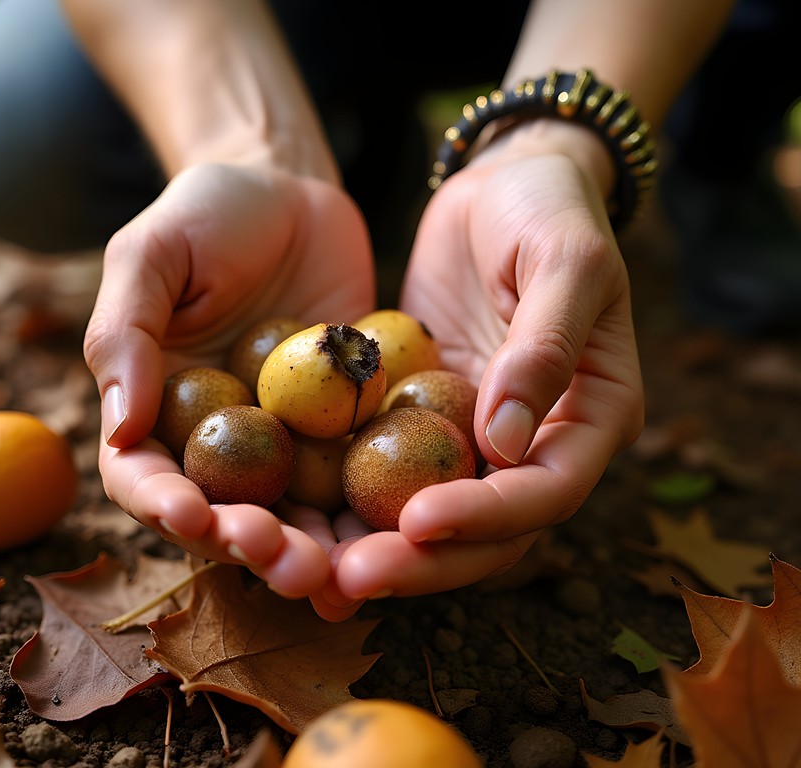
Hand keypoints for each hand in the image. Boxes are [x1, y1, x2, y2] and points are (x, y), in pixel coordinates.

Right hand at [83, 162, 374, 598]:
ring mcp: (284, 445)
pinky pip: (357, 480)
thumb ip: (125, 334)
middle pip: (222, 516)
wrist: (295, 193)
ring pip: (293, 516)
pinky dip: (372, 516)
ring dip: (314, 552)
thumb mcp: (151, 254)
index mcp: (153, 412)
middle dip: (249, 546)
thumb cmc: (208, 215)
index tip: (192, 516)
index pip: (142, 476)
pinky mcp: (344, 432)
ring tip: (340, 573)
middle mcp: (216, 442)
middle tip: (284, 559)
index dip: (162, 505)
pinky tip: (398, 540)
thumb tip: (120, 428)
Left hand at [329, 136, 644, 601]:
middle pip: (486, 530)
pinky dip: (352, 500)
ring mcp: (477, 436)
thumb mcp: (565, 262)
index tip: (418, 522)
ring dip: (378, 547)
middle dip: (421, 560)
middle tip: (349, 578)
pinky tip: (299, 522)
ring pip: (432, 514)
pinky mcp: (424, 418)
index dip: (487, 518)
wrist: (504, 181)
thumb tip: (507, 441)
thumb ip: (544, 348)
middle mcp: (538, 444)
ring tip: (314, 572)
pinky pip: (389, 469)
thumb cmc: (550, 209)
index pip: (547, 492)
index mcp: (592, 418)